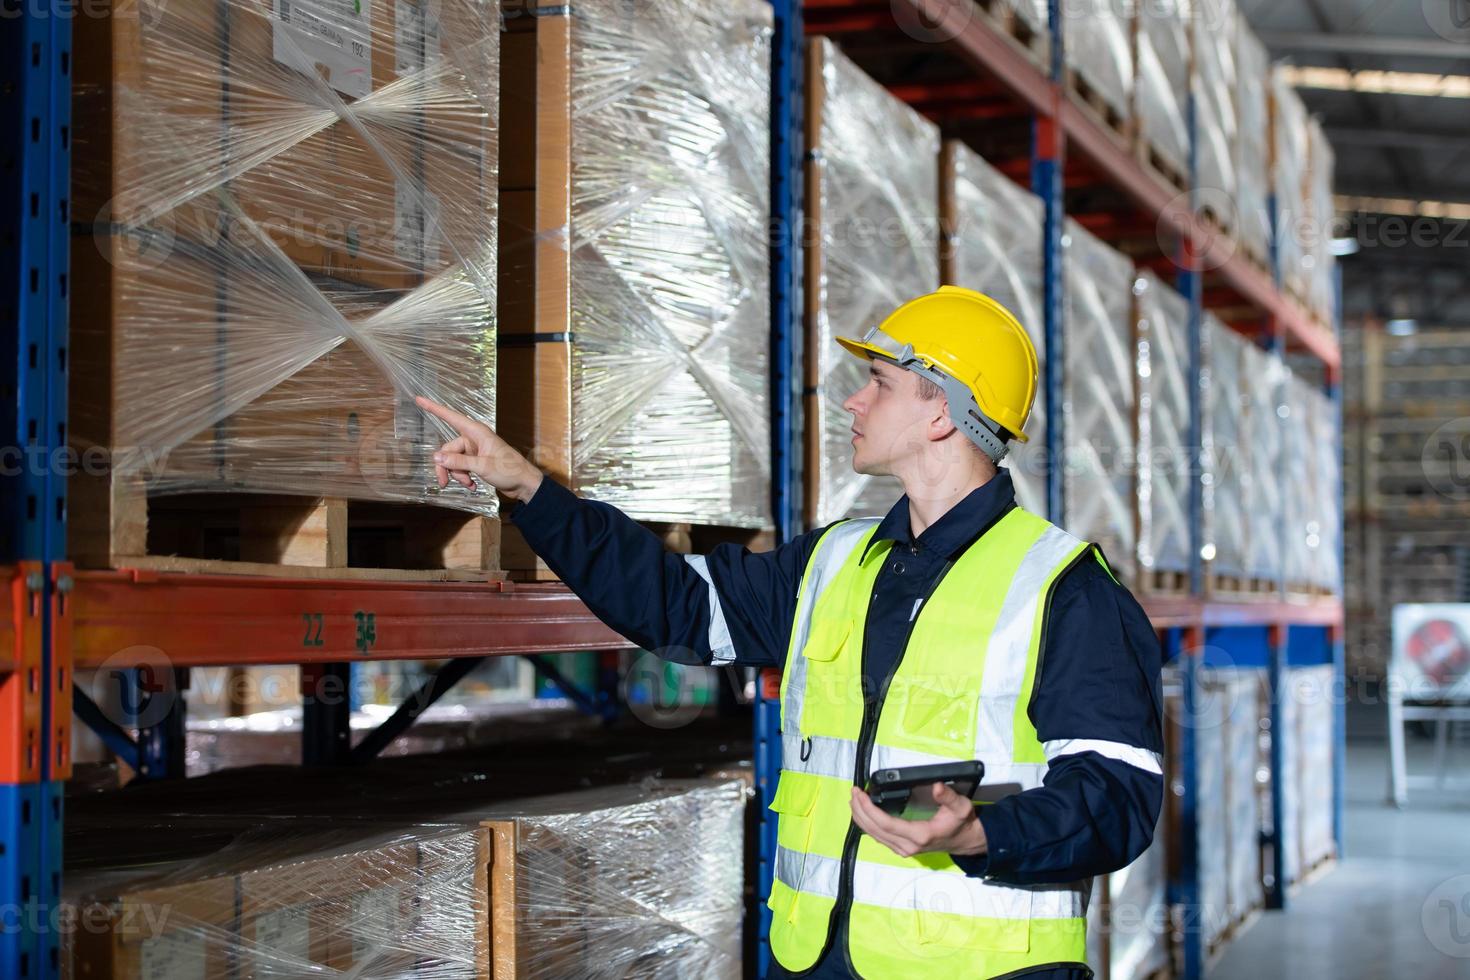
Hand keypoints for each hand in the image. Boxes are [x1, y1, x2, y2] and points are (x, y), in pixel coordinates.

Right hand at [414, 395, 544, 502]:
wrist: (524, 484)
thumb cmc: (509, 470)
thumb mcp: (482, 466)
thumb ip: (459, 462)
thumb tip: (436, 457)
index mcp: (476, 432)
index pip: (451, 417)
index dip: (434, 408)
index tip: (419, 398)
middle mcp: (473, 439)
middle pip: (447, 450)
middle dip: (447, 467)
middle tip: (444, 483)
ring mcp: (474, 451)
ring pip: (453, 461)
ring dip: (458, 475)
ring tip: (469, 484)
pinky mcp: (476, 462)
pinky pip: (461, 468)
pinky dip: (464, 477)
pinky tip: (473, 486)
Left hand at [849, 782, 987, 858]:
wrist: (965, 841)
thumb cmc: (961, 823)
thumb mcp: (960, 807)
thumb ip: (948, 797)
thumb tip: (937, 786)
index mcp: (919, 835)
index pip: (886, 823)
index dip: (869, 809)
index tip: (860, 793)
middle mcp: (908, 846)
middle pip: (875, 830)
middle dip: (860, 810)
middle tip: (854, 792)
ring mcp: (904, 850)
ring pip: (874, 835)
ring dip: (861, 818)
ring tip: (855, 800)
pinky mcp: (902, 849)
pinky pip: (879, 838)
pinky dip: (868, 825)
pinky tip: (863, 814)